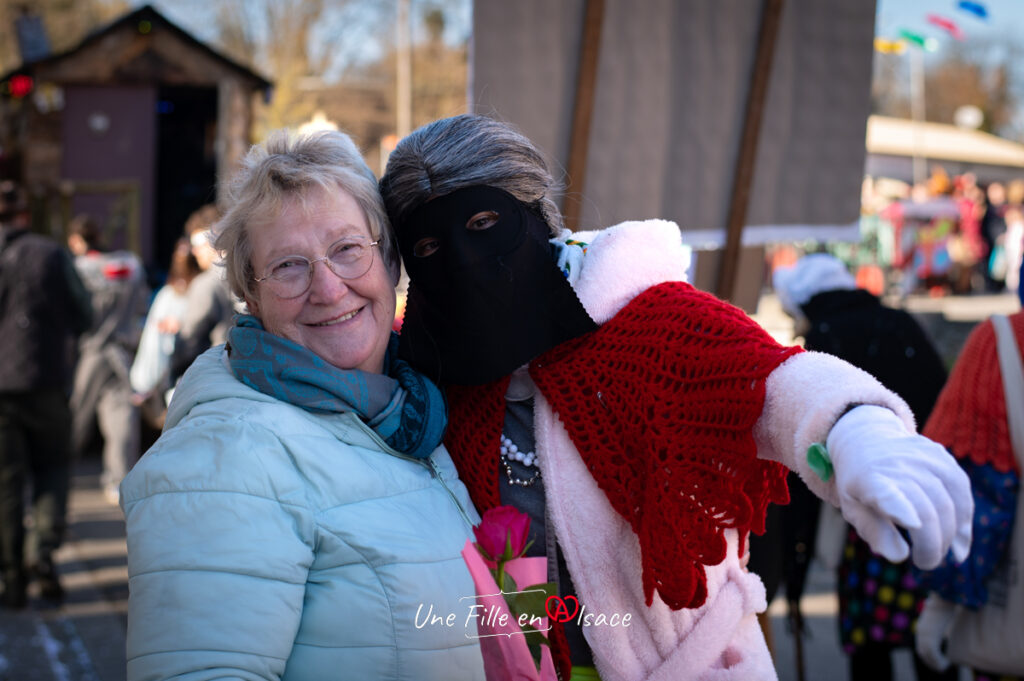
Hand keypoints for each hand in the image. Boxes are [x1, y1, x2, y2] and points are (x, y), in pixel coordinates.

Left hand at [826, 405, 971, 568]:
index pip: (885, 493)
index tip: (914, 524)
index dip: (900, 508)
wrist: (865, 440)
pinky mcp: (940, 455)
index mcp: (868, 479)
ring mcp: (920, 456)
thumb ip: (873, 532)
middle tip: (926, 562)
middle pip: (926, 510)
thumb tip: (899, 556)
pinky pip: (961, 490)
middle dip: (932, 545)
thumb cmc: (859, 484)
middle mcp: (896, 464)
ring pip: (949, 503)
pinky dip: (964, 519)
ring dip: (950, 535)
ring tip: (938, 551)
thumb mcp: (853, 508)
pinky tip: (959, 541)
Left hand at [915, 594, 954, 670]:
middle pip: (922, 652)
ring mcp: (925, 633)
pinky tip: (947, 663)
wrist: (943, 597)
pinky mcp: (931, 635)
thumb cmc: (944, 602)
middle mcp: (922, 631)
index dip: (927, 655)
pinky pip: (932, 652)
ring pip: (927, 654)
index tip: (936, 660)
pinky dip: (938, 660)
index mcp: (923, 627)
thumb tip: (939, 611)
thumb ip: (938, 615)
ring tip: (944, 667)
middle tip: (940, 667)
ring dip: (935, 663)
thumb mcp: (939, 612)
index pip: (920, 646)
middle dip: (930, 662)